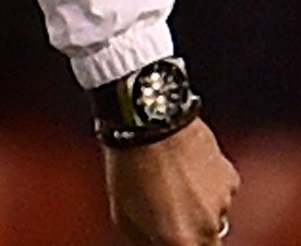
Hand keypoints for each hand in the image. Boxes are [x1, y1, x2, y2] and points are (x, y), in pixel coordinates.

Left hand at [102, 119, 239, 244]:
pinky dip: (206, 182)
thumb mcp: (124, 214)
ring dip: (197, 203)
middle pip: (207, 241)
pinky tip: (184, 163)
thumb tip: (156, 242)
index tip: (167, 233)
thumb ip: (146, 238)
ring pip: (213, 214)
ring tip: (169, 177)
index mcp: (181, 239)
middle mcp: (208, 226)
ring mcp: (223, 202)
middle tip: (167, 208)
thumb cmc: (129, 165)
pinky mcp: (231, 179)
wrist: (146, 120)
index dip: (176, 241)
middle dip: (191, 231)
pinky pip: (219, 190)